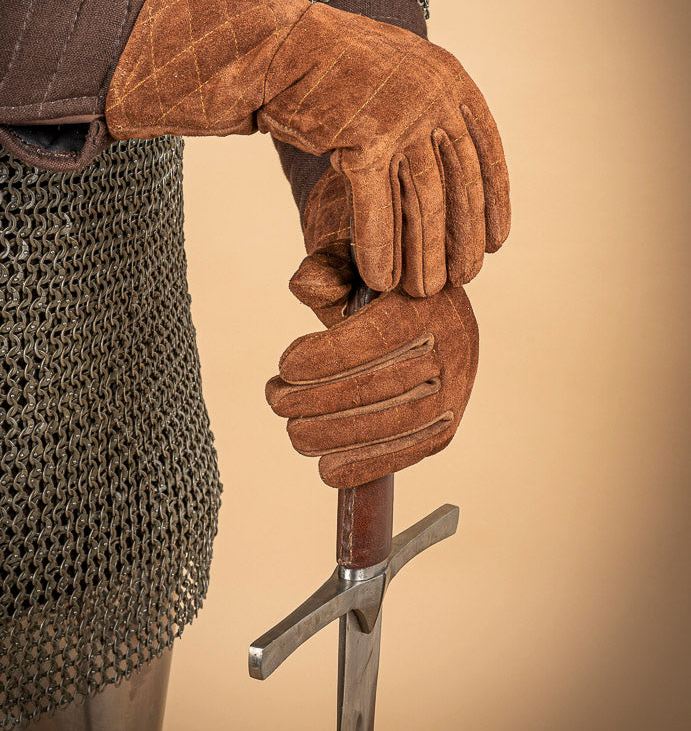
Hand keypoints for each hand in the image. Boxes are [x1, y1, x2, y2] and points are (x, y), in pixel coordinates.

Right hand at [107, 0, 509, 295]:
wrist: (280, 47)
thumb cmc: (334, 66)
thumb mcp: (398, 72)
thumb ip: (428, 106)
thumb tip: (450, 152)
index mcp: (451, 80)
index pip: (487, 154)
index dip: (493, 203)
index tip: (495, 243)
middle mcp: (434, 97)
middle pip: (458, 186)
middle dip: (461, 239)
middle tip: (462, 279)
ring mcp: (401, 118)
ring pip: (422, 204)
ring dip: (424, 256)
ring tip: (423, 291)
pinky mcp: (364, 140)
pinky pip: (378, 209)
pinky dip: (380, 249)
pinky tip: (379, 279)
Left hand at [265, 169, 478, 487]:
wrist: (420, 301)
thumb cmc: (374, 282)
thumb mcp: (351, 260)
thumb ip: (325, 270)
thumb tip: (304, 286)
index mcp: (429, 300)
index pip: (375, 338)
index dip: (325, 358)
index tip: (284, 367)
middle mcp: (453, 346)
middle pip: (379, 387)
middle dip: (316, 400)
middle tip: (275, 399)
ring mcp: (455, 390)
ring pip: (391, 425)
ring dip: (333, 435)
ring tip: (293, 431)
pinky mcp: (446, 425)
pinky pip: (407, 452)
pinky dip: (365, 466)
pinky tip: (327, 470)